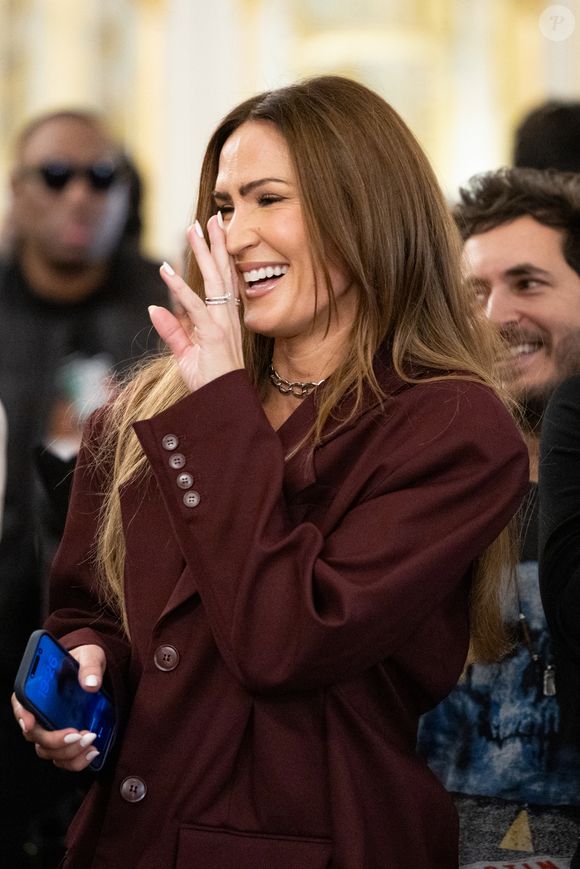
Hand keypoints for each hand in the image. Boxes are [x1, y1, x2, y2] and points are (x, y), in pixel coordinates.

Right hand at [11, 643, 106, 771]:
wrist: (96, 674)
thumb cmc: (85, 662)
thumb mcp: (90, 656)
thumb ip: (89, 666)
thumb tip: (91, 684)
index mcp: (37, 690)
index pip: (20, 704)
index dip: (22, 715)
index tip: (31, 723)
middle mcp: (39, 713)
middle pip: (35, 735)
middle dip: (55, 740)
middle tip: (78, 734)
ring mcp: (51, 729)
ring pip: (48, 751)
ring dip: (68, 752)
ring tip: (89, 740)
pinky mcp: (65, 741)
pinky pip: (63, 760)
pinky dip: (76, 761)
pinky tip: (91, 752)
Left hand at [151, 215, 243, 391]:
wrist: (223, 406)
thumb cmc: (210, 384)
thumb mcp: (186, 355)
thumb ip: (172, 331)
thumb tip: (154, 308)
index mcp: (224, 320)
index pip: (223, 282)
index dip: (218, 258)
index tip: (213, 234)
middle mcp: (226, 318)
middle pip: (222, 273)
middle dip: (215, 244)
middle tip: (210, 218)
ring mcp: (222, 325)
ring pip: (214, 281)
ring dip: (203, 253)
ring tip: (196, 227)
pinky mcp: (213, 335)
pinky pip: (194, 307)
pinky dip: (179, 289)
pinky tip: (167, 270)